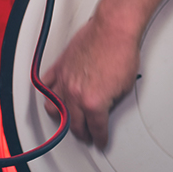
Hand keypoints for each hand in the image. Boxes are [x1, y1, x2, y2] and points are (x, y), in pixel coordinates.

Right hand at [43, 17, 139, 148]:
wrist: (113, 29)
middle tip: (86, 136)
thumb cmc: (122, 51)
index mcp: (94, 102)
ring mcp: (65, 80)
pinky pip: (46, 85)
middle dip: (81, 133)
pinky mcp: (60, 66)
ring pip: (54, 107)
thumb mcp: (126, 86)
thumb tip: (107, 106)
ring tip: (67, 120)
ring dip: (61, 117)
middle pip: (74, 122)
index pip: (96, 128)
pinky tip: (51, 96)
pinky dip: (47, 93)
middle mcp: (76, 94)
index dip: (99, 138)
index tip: (100, 141)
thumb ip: (112, 101)